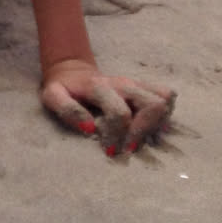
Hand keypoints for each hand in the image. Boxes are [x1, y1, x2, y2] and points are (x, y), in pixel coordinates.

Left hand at [41, 58, 175, 154]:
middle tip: (128, 147)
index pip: (121, 113)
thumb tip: (90, 129)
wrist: (73, 71)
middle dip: (143, 131)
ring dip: (156, 123)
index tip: (109, 151)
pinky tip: (147, 127)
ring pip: (165, 100)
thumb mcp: (53, 97)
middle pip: (153, 104)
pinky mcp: (146, 87)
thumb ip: (68, 111)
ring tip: (138, 137)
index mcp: (100, 86)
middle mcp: (124, 83)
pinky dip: (163, 115)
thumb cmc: (64, 89)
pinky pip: (168, 97)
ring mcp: (137, 84)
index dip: (117, 136)